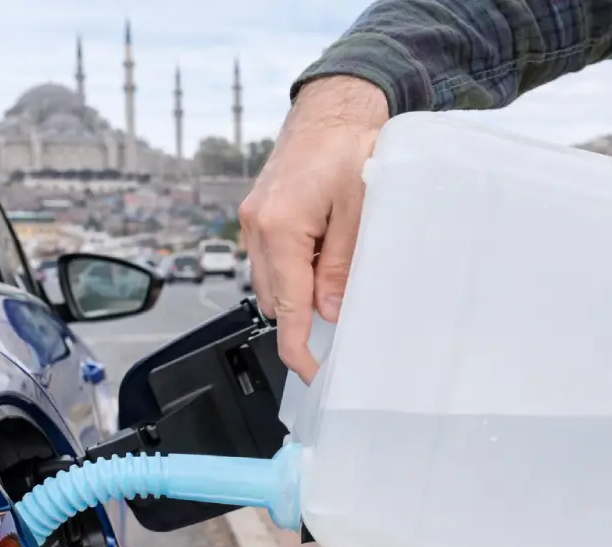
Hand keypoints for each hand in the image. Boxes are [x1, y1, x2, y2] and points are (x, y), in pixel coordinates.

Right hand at [239, 76, 388, 381]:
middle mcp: (257, 227)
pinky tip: (320, 258)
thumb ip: (341, 266)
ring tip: (336, 276)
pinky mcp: (257, 215)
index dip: (299, 349)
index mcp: (280, 227)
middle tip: (342, 319)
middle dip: (304, 317)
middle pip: (275, 301)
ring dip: (299, 291)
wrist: (330, 107)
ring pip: (271, 283)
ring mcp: (252, 221)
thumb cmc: (348, 146)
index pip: (287, 308)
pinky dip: (293, 270)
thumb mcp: (359, 211)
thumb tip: (331, 311)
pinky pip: (270, 260)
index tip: (313, 373)